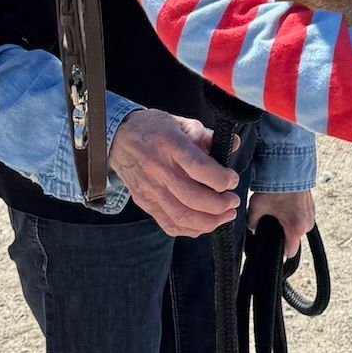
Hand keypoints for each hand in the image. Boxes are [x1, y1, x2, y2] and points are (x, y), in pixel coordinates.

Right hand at [107, 108, 239, 237]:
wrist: (118, 139)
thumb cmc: (153, 129)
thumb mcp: (180, 123)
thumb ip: (206, 136)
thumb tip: (233, 145)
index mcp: (170, 144)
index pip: (198, 167)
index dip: (220, 178)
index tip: (232, 180)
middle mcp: (159, 169)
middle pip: (192, 197)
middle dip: (220, 205)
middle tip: (233, 201)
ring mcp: (150, 189)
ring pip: (182, 216)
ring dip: (209, 222)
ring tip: (225, 215)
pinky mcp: (145, 202)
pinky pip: (169, 224)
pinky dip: (191, 229)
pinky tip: (205, 223)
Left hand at [248, 188, 315, 260]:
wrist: (288, 166)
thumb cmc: (274, 187)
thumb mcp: (256, 207)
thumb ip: (252, 223)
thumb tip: (253, 229)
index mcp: (296, 228)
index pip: (289, 253)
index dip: (277, 251)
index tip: (270, 243)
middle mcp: (307, 224)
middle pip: (293, 239)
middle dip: (282, 233)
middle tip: (271, 221)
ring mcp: (312, 214)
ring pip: (297, 228)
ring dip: (288, 223)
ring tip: (278, 210)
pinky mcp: (312, 206)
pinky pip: (302, 218)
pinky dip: (294, 214)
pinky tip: (285, 204)